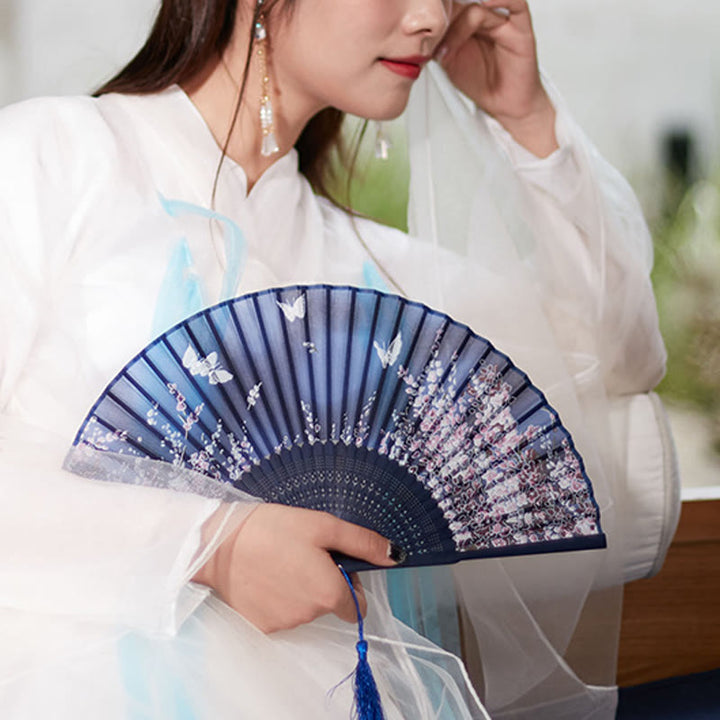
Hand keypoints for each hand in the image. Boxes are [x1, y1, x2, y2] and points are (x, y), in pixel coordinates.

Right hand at [193, 504, 400, 632]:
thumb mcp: (323, 526)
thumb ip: (362, 543)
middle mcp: (310, 616)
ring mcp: (284, 623)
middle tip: (303, 553)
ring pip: (306, 609)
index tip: (332, 561)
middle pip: (330, 604)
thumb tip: (396, 556)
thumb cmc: (273, 529)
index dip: (350, 583)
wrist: (219, 543)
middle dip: (324, 582)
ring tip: (280, 560)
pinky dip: (279, 597)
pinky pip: (282, 613)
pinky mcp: (262, 625)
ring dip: (301, 589)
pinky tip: (266, 573)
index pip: (357, 604)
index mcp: (330, 594)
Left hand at [437, 0, 557, 156]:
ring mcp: (503, 22)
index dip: (439, 14)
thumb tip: (428, 37)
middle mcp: (486, 20)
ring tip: (449, 49)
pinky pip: (517, 5)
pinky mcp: (521, 28)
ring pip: (480, 9)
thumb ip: (441, 46)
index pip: (453, 7)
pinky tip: (487, 3)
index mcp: (468, 24)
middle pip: (463, 5)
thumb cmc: (483, 84)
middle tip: (433, 38)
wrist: (505, 104)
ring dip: (460, 27)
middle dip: (445, 20)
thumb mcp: (451, 65)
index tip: (421, 25)